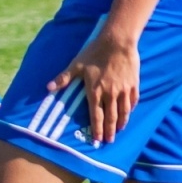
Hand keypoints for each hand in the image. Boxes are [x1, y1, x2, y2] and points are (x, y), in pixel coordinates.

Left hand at [46, 22, 139, 144]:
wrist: (117, 41)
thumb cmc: (95, 52)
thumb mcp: (76, 64)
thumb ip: (63, 78)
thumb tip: (47, 87)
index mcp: (95, 91)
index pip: (96, 115)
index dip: (96, 129)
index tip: (97, 139)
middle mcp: (110, 94)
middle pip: (110, 117)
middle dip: (109, 131)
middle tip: (109, 141)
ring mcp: (123, 90)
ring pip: (123, 112)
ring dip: (120, 123)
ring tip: (118, 131)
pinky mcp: (133, 84)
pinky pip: (132, 101)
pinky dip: (129, 110)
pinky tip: (128, 114)